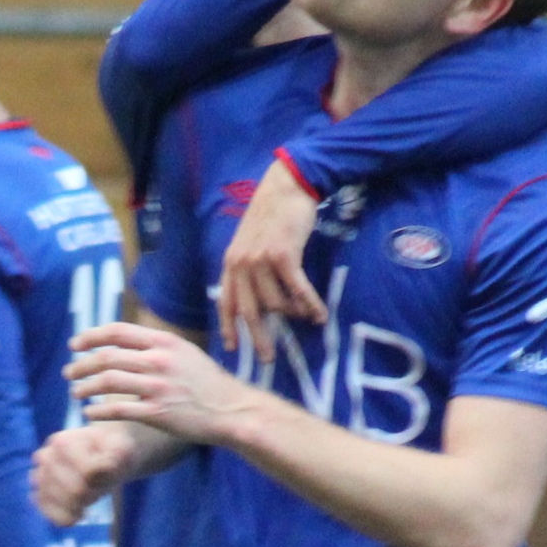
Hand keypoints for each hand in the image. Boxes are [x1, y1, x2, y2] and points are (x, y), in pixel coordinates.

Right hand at [33, 422, 137, 525]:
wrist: (98, 455)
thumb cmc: (110, 451)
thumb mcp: (120, 445)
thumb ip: (117, 451)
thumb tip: (105, 466)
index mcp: (62, 441)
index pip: (87, 471)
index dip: (105, 475)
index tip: (108, 467)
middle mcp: (45, 458)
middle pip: (76, 491)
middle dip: (95, 490)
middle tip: (99, 482)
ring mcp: (39, 478)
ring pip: (65, 505)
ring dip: (84, 503)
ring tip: (89, 490)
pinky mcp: (40, 497)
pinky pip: (55, 518)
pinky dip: (70, 518)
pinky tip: (79, 512)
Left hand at [67, 322, 257, 443]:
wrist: (231, 410)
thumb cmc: (207, 382)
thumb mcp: (184, 352)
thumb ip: (156, 345)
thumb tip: (124, 341)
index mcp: (164, 342)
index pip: (117, 332)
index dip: (90, 337)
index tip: (75, 345)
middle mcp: (159, 361)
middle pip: (106, 358)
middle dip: (81, 365)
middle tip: (69, 373)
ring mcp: (158, 387)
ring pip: (108, 382)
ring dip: (85, 387)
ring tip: (75, 393)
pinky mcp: (158, 413)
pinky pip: (118, 410)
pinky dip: (98, 411)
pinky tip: (89, 413)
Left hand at [214, 154, 324, 359]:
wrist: (285, 188)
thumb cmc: (272, 215)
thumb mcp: (250, 241)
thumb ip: (249, 268)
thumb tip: (261, 299)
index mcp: (231, 263)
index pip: (226, 302)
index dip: (228, 327)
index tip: (232, 348)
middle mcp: (241, 265)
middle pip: (250, 312)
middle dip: (259, 338)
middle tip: (268, 358)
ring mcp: (260, 261)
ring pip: (277, 303)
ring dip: (294, 315)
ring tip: (307, 319)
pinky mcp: (283, 256)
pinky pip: (297, 291)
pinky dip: (310, 305)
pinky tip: (320, 315)